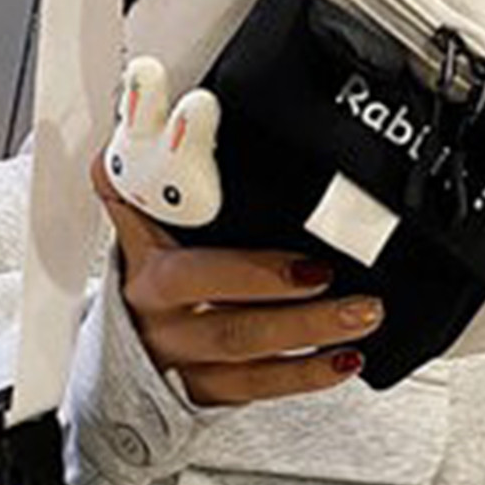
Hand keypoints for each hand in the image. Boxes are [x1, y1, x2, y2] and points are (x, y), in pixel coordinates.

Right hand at [89, 141, 383, 407]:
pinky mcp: (209, 392)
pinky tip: (344, 360)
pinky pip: (259, 388)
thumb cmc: (143, 280)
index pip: (189, 267)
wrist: (122, 354)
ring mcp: (188, 360)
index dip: (239, 262)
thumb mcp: (134, 228)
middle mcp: (167, 322)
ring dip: (310, 335)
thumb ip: (139, 174)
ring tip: (362, 315)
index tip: (297, 258)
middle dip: (289, 301)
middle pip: (228, 316)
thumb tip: (139, 92)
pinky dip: (305, 377)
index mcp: (150, 273)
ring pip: (249, 353)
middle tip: (339, 279)